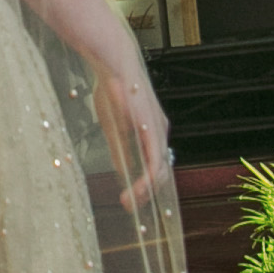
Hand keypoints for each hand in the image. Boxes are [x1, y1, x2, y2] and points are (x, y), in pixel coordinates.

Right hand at [93, 61, 172, 211]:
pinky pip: (155, 162)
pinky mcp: (153, 131)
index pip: (154, 161)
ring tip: (131, 203)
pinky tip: (137, 192)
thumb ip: (121, 150)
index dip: (146, 182)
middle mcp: (160, 131)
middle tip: (131, 206)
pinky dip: (146, 180)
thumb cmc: (113, 89)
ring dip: (146, 190)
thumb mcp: (115, 126)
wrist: (114, 66)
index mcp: (152, 128)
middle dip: (147, 192)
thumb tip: (123, 172)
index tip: (132, 197)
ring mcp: (159, 131)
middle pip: (160, 170)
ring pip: (160, 170)